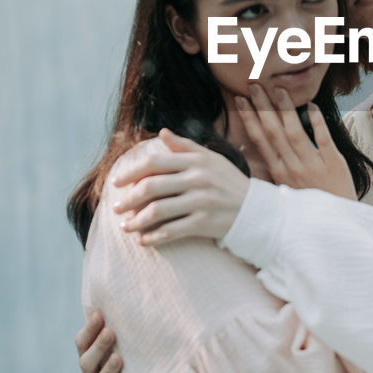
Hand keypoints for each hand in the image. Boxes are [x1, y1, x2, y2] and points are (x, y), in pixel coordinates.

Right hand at [75, 311, 127, 372]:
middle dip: (97, 347)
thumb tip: (125, 292)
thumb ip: (120, 326)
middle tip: (110, 332)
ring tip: (119, 358)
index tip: (99, 315)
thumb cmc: (132, 362)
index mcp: (90, 359)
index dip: (88, 330)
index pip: (81, 344)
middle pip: (85, 363)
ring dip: (106, 372)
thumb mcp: (125, 345)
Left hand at [111, 130, 249, 244]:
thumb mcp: (211, 159)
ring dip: (136, 221)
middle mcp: (198, 179)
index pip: (154, 163)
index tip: (116, 182)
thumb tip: (162, 132)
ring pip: (158, 212)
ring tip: (125, 226)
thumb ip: (185, 146)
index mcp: (196, 160)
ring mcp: (201, 202)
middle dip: (128, 199)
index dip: (131, 172)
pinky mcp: (204, 223)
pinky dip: (153, 237)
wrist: (255, 210)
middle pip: (151, 187)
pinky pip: (171, 231)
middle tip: (116, 208)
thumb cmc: (229, 182)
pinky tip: (143, 240)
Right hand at [234, 85, 355, 199]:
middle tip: (254, 85)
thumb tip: (252, 149)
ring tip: (279, 89)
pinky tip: (311, 105)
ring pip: (295, 133)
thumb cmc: (308, 204)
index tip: (241, 100)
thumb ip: (271, 169)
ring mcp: (312, 165)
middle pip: (274, 132)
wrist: (335, 223)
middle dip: (263, 107)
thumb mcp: (283, 190)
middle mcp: (292, 167)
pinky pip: (324, 139)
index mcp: (278, 172)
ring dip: (286, 110)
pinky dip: (317, 122)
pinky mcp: (333, 163)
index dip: (250, 118)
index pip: (260, 140)